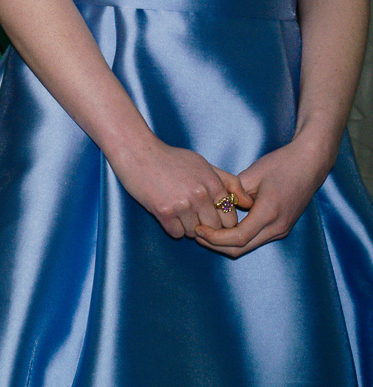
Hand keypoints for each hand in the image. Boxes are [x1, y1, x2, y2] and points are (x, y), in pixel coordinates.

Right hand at [112, 133, 253, 242]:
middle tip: (193, 214)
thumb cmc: (171, 158)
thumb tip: (248, 203)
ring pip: (194, 233)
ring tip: (178, 210)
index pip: (230, 218)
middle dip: (206, 226)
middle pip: (214, 229)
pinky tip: (167, 213)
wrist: (138, 152)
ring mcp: (182, 205)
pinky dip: (172, 227)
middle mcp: (200, 196)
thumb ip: (229, 183)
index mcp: (213, 184)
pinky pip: (176, 234)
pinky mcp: (163, 212)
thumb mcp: (204, 164)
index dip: (221, 221)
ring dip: (187, 227)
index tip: (211, 216)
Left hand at [190, 140, 326, 255]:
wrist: (310, 163)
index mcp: (269, 213)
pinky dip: (238, 238)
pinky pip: (256, 239)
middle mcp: (277, 227)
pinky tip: (224, 227)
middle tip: (197, 233)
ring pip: (248, 246)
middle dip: (216, 244)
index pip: (237, 238)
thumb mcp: (253, 174)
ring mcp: (281, 229)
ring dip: (226, 243)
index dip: (214, 238)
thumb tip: (216, 205)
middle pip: (241, 248)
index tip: (198, 229)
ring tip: (207, 231)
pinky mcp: (282, 227)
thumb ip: (233, 193)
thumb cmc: (282, 164)